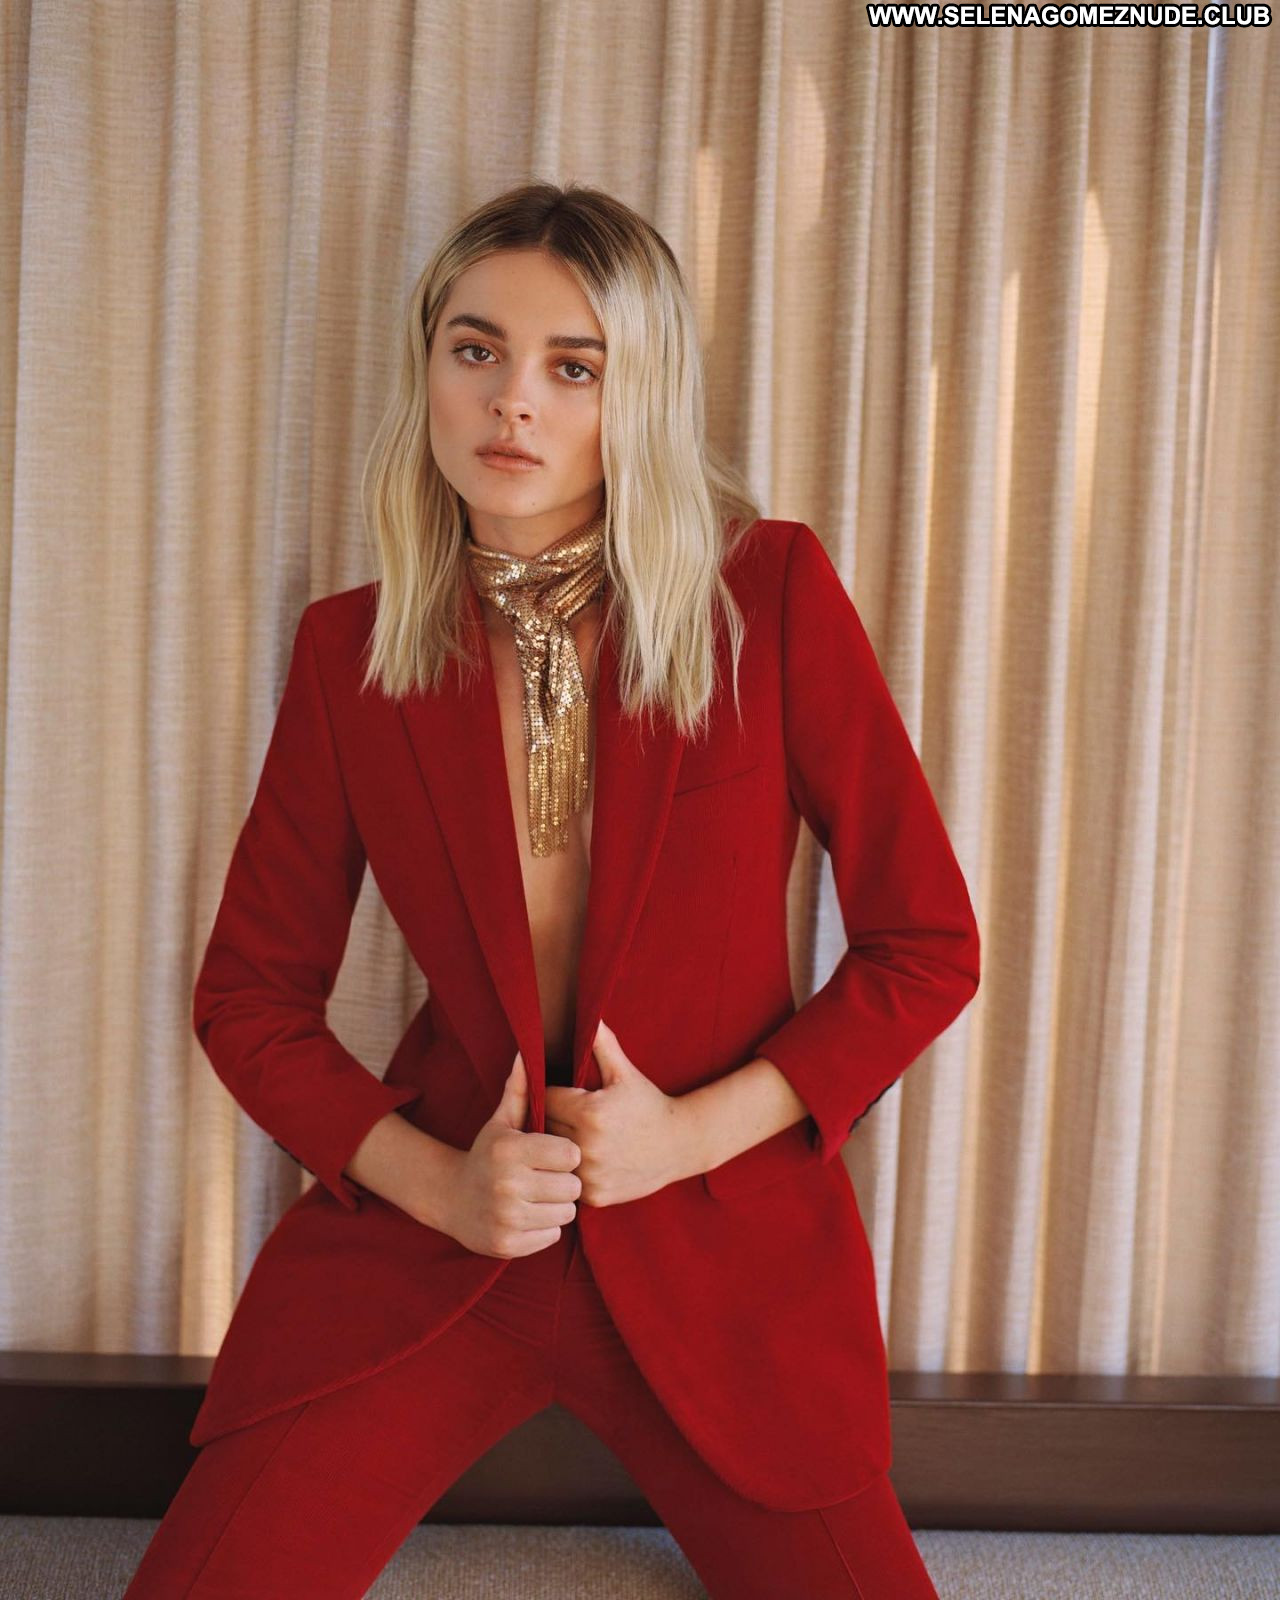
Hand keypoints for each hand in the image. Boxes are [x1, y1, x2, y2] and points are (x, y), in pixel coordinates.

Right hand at [446, 1052, 582, 1258]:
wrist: (451, 1198)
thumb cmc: (487, 1154)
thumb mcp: (501, 1121)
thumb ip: (520, 1090)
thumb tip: (526, 1052)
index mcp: (509, 1150)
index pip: (570, 1154)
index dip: (567, 1154)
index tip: (555, 1154)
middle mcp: (506, 1185)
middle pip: (572, 1186)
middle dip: (565, 1182)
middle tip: (548, 1178)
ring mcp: (506, 1218)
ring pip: (566, 1213)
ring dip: (558, 1206)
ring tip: (540, 1195)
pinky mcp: (507, 1245)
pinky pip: (552, 1236)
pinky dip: (546, 1228)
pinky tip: (530, 1215)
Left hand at [544, 1019, 692, 1207]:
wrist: (681, 1144)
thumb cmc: (649, 1104)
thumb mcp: (625, 1072)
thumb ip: (600, 1044)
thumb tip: (586, 1013)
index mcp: (589, 1113)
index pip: (546, 1099)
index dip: (551, 1094)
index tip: (560, 1093)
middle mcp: (587, 1146)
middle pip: (545, 1128)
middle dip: (551, 1120)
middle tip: (565, 1115)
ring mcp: (591, 1174)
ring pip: (554, 1157)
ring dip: (557, 1148)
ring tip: (572, 1136)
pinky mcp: (596, 1195)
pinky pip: (568, 1180)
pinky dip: (571, 1171)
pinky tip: (583, 1159)